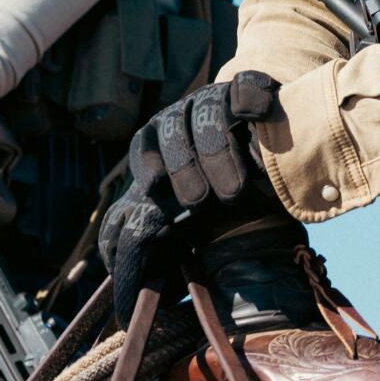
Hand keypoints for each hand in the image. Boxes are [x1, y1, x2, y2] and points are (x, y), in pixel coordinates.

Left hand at [98, 72, 280, 322]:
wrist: (259, 154)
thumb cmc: (213, 198)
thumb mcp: (180, 222)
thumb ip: (150, 244)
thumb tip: (120, 293)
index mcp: (156, 143)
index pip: (144, 149)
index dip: (149, 168)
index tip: (157, 191)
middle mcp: (180, 116)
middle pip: (171, 129)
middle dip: (183, 166)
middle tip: (197, 204)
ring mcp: (213, 98)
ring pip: (206, 109)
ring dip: (216, 150)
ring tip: (232, 192)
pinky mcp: (248, 89)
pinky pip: (246, 87)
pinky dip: (250, 98)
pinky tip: (256, 116)